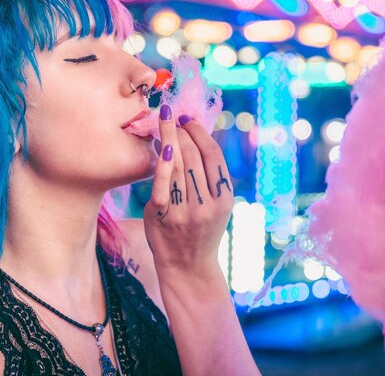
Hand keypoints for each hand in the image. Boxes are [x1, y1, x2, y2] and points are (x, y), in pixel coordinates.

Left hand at [143, 105, 233, 275]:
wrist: (188, 267)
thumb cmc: (201, 231)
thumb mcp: (216, 206)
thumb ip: (208, 177)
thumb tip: (193, 138)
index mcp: (224, 198)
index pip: (213, 155)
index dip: (199, 132)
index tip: (188, 119)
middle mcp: (207, 204)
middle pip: (194, 156)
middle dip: (182, 131)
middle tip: (171, 118)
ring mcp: (185, 212)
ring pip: (177, 166)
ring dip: (168, 139)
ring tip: (163, 125)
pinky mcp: (162, 218)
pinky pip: (160, 186)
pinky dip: (160, 164)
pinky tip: (159, 146)